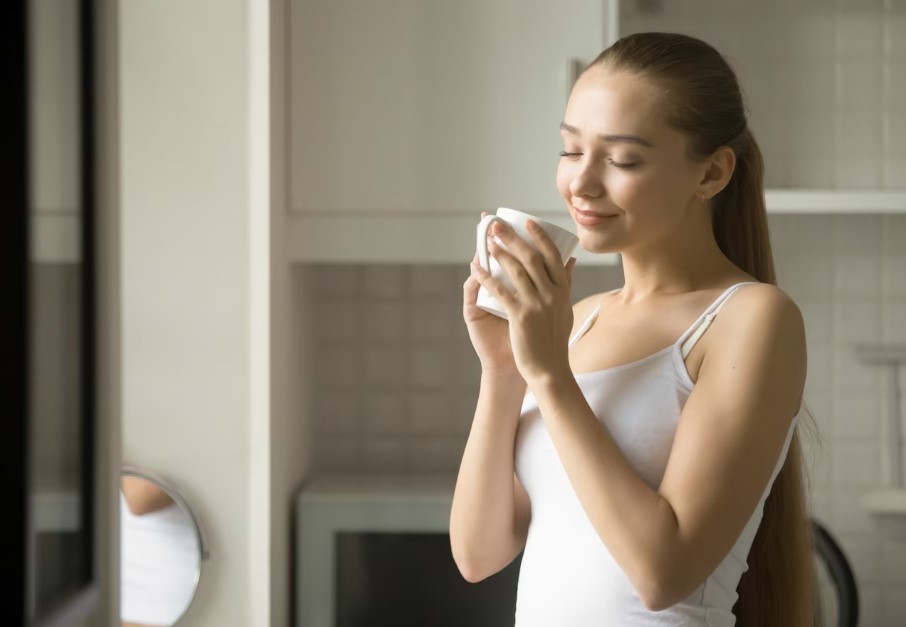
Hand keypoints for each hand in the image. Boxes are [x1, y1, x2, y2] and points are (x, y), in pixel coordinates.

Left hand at [470, 219, 576, 385]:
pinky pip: (500, 291)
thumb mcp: (565, 308)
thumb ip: (566, 284)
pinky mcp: (521, 317)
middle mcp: (552, 294)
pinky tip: (476, 268)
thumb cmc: (554, 339)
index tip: (528, 221)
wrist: (549, 369)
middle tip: (497, 224)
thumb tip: (571, 260)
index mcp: (563, 291)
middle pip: (531, 257)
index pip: (553, 255)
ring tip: (486, 240)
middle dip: (513, 237)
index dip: (540, 236)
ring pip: (516, 271)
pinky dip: (487, 278)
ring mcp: (537, 305)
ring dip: (499, 252)